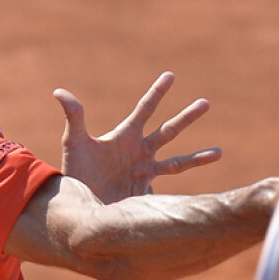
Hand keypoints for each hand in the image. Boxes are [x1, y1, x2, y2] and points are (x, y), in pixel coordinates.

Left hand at [53, 71, 221, 203]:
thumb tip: (59, 91)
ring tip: (219, 151)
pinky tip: (200, 193)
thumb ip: (74, 117)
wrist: (77, 203)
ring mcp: (144, 172)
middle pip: (168, 131)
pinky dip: (184, 190)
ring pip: (177, 162)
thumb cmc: (74, 171)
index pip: (145, 109)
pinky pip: (169, 190)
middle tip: (206, 103)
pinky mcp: (145, 192)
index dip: (158, 92)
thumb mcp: (75, 142)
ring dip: (198, 157)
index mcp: (125, 135)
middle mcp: (139, 152)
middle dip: (186, 117)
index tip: (171, 75)